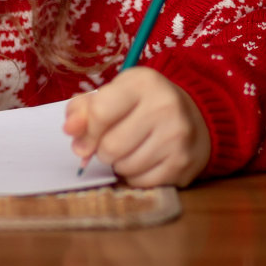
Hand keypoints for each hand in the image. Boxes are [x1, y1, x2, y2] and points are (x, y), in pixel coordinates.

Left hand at [62, 67, 210, 187]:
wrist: (196, 117)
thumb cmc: (143, 104)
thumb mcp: (115, 94)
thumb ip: (84, 109)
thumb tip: (69, 129)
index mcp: (142, 83)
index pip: (100, 112)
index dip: (86, 131)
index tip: (85, 137)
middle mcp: (164, 106)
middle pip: (110, 146)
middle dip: (102, 151)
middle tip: (112, 143)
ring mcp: (176, 136)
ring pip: (124, 167)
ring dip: (118, 164)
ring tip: (130, 150)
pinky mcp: (183, 163)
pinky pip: (140, 182)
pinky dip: (134, 176)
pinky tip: (144, 161)